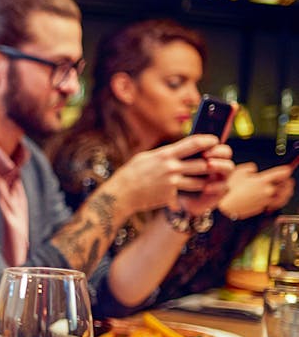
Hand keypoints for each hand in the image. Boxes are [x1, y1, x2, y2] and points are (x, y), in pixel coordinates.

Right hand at [108, 135, 232, 214]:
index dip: (209, 141)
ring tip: (205, 179)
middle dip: (212, 164)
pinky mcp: (170, 195)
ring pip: (200, 181)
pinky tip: (190, 192)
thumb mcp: (146, 157)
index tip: (215, 141)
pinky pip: (187, 194)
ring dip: (204, 181)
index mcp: (165, 154)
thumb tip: (176, 149)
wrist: (121, 194)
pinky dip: (190, 193)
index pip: (194, 143)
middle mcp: (171, 167)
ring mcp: (172, 182)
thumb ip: (163, 154)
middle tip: (216, 164)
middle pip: (203, 164)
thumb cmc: (131, 174)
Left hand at [177, 142, 233, 215]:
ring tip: (209, 164)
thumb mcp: (172, 163)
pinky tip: (206, 187)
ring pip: (228, 168)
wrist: (173, 198)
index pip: (214, 142)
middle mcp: (216, 164)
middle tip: (205, 154)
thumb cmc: (171, 177)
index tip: (202, 143)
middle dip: (217, 151)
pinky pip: (224, 188)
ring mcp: (219, 177)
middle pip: (226, 152)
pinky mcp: (219, 192)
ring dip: (220, 165)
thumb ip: (180, 153)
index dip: (210, 142)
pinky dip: (216, 186)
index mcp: (206, 153)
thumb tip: (181, 137)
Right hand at [219, 163, 295, 219]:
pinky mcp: (263, 208)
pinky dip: (277, 201)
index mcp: (263, 180)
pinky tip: (275, 200)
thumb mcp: (237, 172)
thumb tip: (253, 169)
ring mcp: (266, 200)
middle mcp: (268, 191)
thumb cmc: (230, 190)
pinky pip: (275, 204)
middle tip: (288, 180)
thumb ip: (248, 168)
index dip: (286, 170)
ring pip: (284, 196)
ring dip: (286, 193)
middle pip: (287, 186)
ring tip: (286, 190)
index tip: (286, 170)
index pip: (282, 174)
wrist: (226, 207)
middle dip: (288, 182)